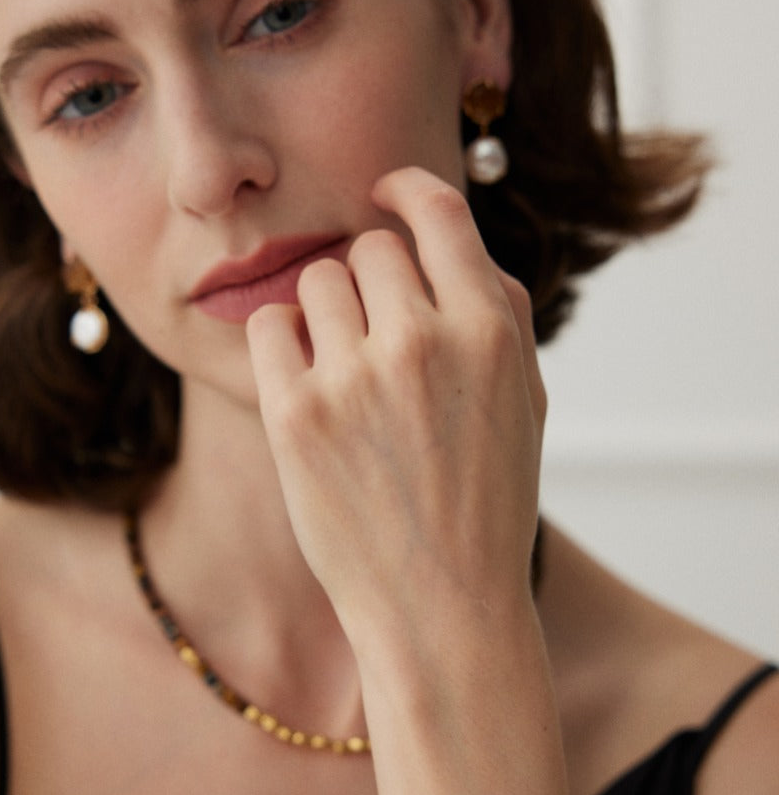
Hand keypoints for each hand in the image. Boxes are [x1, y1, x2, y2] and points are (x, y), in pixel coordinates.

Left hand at [246, 167, 545, 642]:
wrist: (441, 606)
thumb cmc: (486, 500)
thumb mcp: (524, 399)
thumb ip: (497, 309)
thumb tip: (449, 236)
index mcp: (488, 330)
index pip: (437, 210)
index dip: (404, 189)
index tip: (382, 192)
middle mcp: (421, 342)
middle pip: (368, 247)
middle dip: (368, 279)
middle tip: (374, 334)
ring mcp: (353, 377)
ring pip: (316, 281)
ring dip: (325, 312)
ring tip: (345, 373)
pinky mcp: (294, 415)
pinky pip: (269, 326)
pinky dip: (282, 343)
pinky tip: (305, 383)